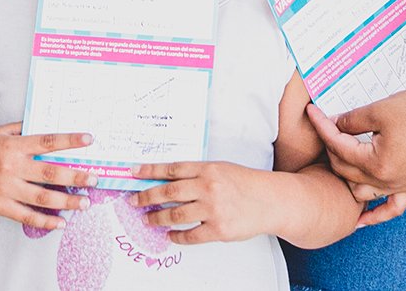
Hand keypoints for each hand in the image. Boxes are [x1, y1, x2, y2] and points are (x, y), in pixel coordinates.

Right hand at [0, 124, 97, 229]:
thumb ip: (23, 129)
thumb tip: (48, 122)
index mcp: (13, 146)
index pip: (46, 142)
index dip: (69, 140)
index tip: (89, 139)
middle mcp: (10, 167)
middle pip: (49, 173)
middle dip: (75, 176)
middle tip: (94, 179)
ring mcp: (5, 188)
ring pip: (41, 197)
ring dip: (66, 201)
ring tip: (84, 203)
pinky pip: (26, 216)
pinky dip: (45, 221)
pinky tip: (60, 222)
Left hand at [131, 161, 271, 243]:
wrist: (271, 201)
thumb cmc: (246, 183)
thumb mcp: (221, 169)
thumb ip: (197, 174)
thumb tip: (166, 181)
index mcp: (208, 169)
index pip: (171, 169)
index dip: (150, 171)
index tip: (134, 173)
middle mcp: (208, 187)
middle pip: (168, 191)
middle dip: (146, 197)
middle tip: (134, 201)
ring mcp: (213, 209)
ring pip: (175, 215)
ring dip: (157, 218)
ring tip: (148, 219)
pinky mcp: (218, 229)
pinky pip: (190, 235)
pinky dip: (177, 236)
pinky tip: (171, 235)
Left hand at [307, 90, 405, 226]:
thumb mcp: (379, 111)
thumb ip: (351, 121)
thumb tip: (333, 124)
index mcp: (375, 164)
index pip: (339, 147)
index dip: (322, 127)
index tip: (312, 112)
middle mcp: (386, 181)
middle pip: (345, 170)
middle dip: (331, 147)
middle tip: (326, 125)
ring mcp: (399, 185)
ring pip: (361, 192)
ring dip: (346, 177)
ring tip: (336, 157)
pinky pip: (392, 208)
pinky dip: (375, 215)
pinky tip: (361, 221)